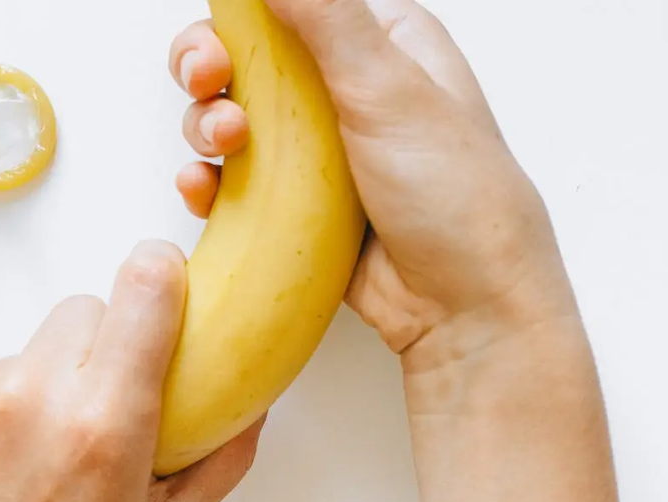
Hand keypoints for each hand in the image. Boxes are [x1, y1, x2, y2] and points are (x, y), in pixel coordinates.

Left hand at [0, 240, 265, 501]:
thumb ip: (215, 464)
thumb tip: (248, 408)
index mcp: (104, 427)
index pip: (143, 288)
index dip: (160, 275)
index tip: (163, 283)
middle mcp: (30, 399)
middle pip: (84, 311)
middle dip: (99, 349)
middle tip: (96, 414)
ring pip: (27, 347)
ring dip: (41, 384)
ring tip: (34, 456)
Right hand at [169, 1, 620, 501]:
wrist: (464, 307)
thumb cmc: (456, 197)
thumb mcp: (390, 89)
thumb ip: (326, 17)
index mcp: (380, 43)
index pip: (292, 6)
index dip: (241, 16)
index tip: (219, 40)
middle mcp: (344, 90)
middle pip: (247, 58)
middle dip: (211, 66)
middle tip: (205, 81)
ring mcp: (316, 151)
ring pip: (231, 117)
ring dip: (208, 124)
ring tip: (224, 144)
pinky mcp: (295, 202)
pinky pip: (233, 180)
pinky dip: (207, 179)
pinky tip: (203, 188)